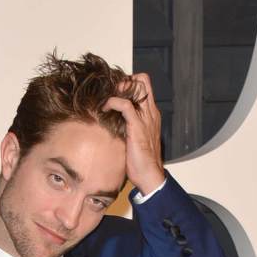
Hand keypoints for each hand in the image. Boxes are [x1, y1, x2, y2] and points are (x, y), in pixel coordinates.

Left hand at [104, 71, 163, 196]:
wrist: (149, 175)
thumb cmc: (141, 162)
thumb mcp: (136, 140)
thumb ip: (130, 128)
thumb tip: (115, 125)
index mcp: (152, 115)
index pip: (145, 87)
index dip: (130, 84)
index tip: (116, 91)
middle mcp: (151, 112)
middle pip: (143, 80)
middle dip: (125, 81)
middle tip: (112, 91)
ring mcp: (145, 118)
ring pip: (137, 87)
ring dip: (119, 88)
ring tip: (108, 98)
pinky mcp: (137, 126)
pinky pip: (124, 105)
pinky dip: (112, 102)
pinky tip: (105, 108)